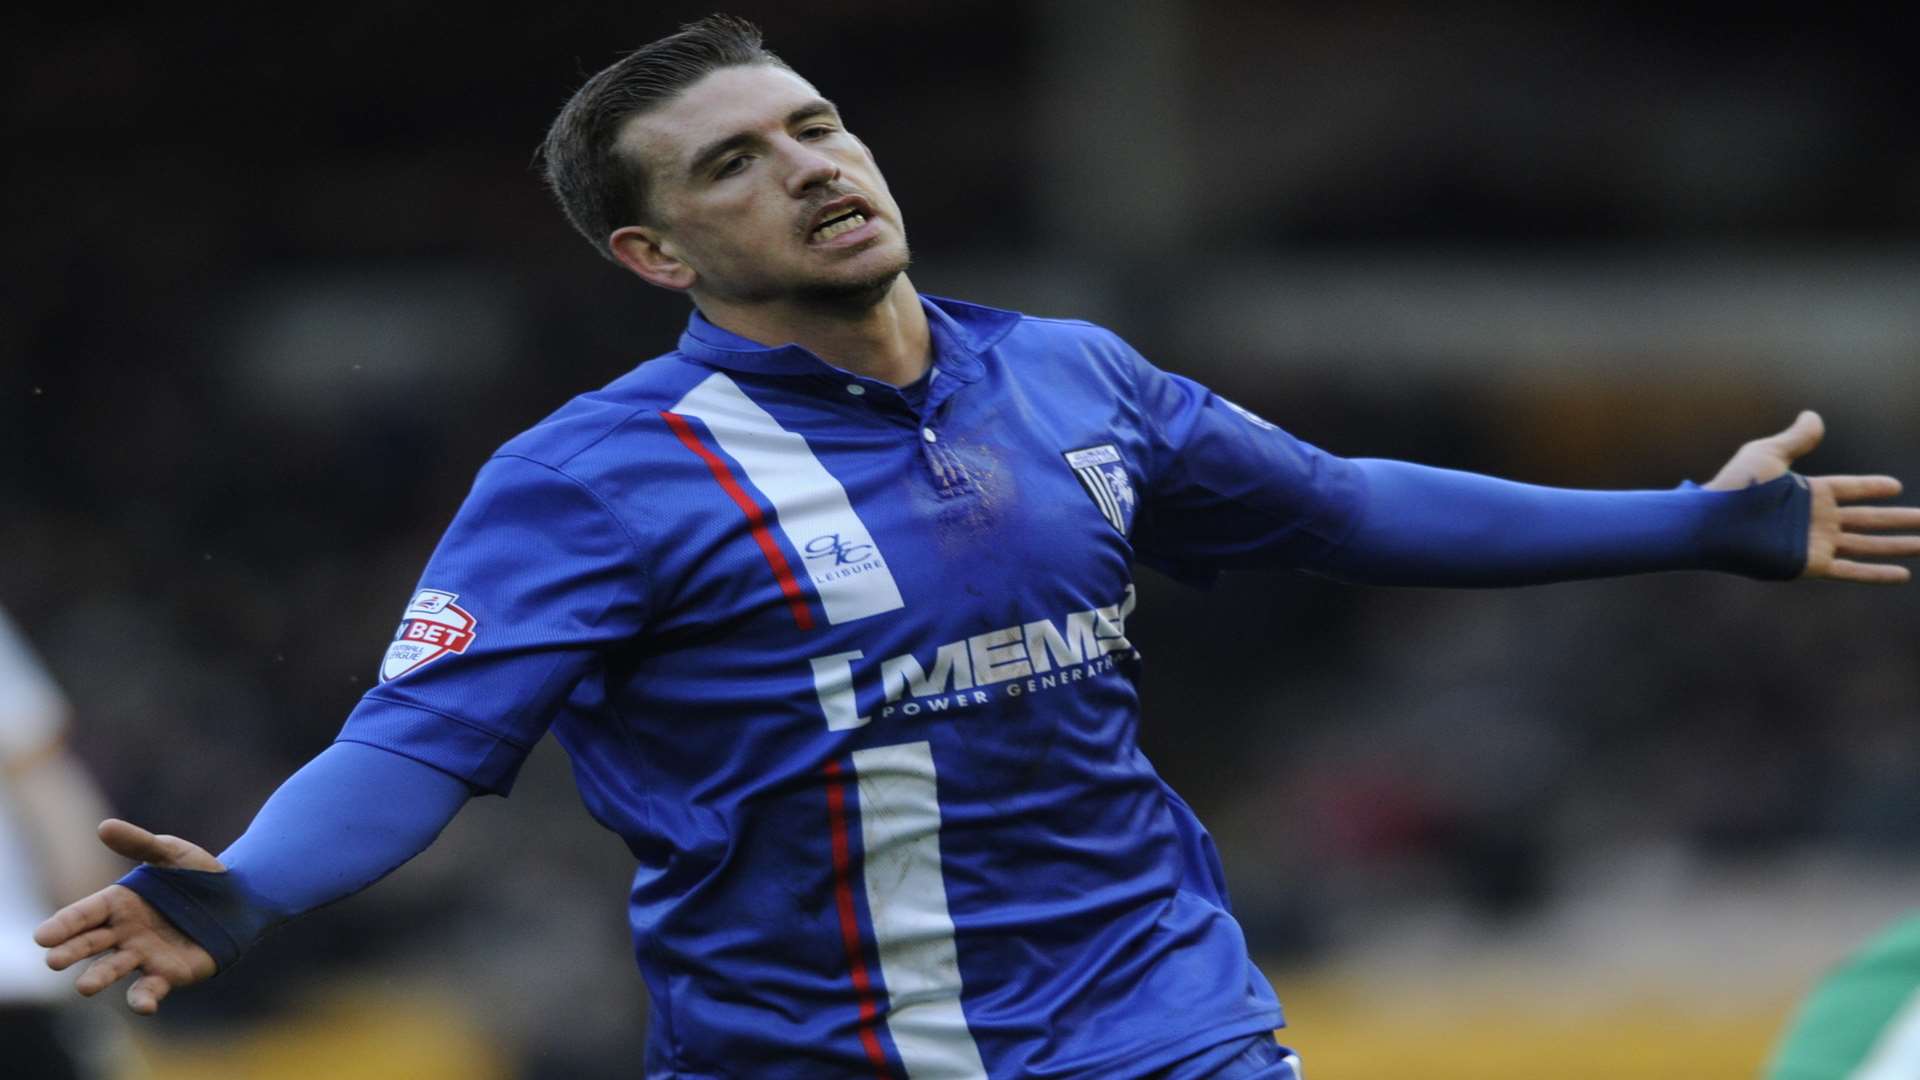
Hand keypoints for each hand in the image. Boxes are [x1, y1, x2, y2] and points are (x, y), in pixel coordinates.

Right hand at [33, 818, 222, 1013]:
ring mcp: (142, 955)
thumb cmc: (199, 875)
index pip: (83, 914)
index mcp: (118, 903)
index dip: (63, 925)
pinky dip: (142, 1000)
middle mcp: (123, 933)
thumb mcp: (172, 853)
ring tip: (83, 987)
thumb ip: (140, 843)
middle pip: (89, 944)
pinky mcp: (166, 974)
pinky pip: (149, 989)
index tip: (43, 936)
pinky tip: (143, 1006)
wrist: (239, 900)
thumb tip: (104, 826)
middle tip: (54, 961)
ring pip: (112, 969)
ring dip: (97, 978)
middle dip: (71, 952)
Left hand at [1705, 410, 1919, 582]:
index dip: (1872, 487)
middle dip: (1899, 520)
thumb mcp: (1768, 454)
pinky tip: (1901, 574)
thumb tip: (1813, 415)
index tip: (1895, 486)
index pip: (1850, 489)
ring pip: (1868, 545)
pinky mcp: (1810, 564)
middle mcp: (1816, 519)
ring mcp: (1815, 542)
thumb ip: (1796, 438)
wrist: (1714, 521)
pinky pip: (1852, 569)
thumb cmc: (1735, 486)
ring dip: (1898, 545)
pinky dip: (1877, 573)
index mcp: (1808, 492)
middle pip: (1868, 519)